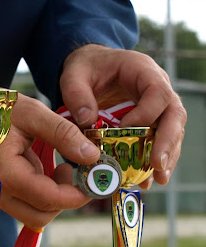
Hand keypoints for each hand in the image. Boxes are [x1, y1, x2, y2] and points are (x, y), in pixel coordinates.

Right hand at [0, 66, 100, 229]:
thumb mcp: (30, 113)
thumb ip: (63, 134)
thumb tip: (93, 156)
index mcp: (4, 173)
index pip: (51, 199)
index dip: (79, 193)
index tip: (95, 178)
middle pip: (40, 216)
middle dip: (65, 198)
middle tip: (73, 170)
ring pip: (28, 212)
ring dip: (49, 196)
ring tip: (53, 163)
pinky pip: (16, 202)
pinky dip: (33, 191)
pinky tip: (33, 163)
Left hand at [60, 44, 186, 187]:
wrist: (88, 66)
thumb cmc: (83, 67)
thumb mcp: (73, 75)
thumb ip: (76, 94)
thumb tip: (88, 121)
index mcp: (142, 70)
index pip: (158, 93)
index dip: (146, 115)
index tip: (124, 131)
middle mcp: (156, 87)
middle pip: (174, 115)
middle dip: (167, 142)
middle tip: (157, 166)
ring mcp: (156, 105)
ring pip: (171, 132)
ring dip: (165, 157)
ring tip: (156, 180)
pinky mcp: (149, 121)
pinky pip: (157, 141)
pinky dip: (151, 160)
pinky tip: (146, 180)